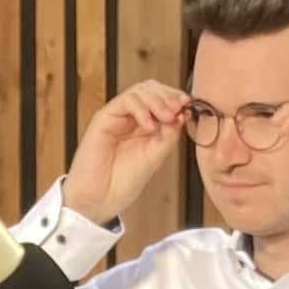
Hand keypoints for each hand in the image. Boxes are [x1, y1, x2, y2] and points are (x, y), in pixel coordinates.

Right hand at [63, 82, 190, 227]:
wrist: (100, 199)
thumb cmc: (123, 182)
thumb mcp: (156, 157)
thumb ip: (169, 135)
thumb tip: (182, 113)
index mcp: (145, 126)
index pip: (162, 99)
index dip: (176, 99)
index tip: (188, 105)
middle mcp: (131, 118)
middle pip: (151, 89)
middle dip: (168, 96)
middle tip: (179, 108)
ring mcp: (118, 117)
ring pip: (139, 91)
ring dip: (157, 100)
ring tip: (167, 117)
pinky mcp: (104, 118)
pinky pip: (125, 101)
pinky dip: (141, 109)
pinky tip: (149, 125)